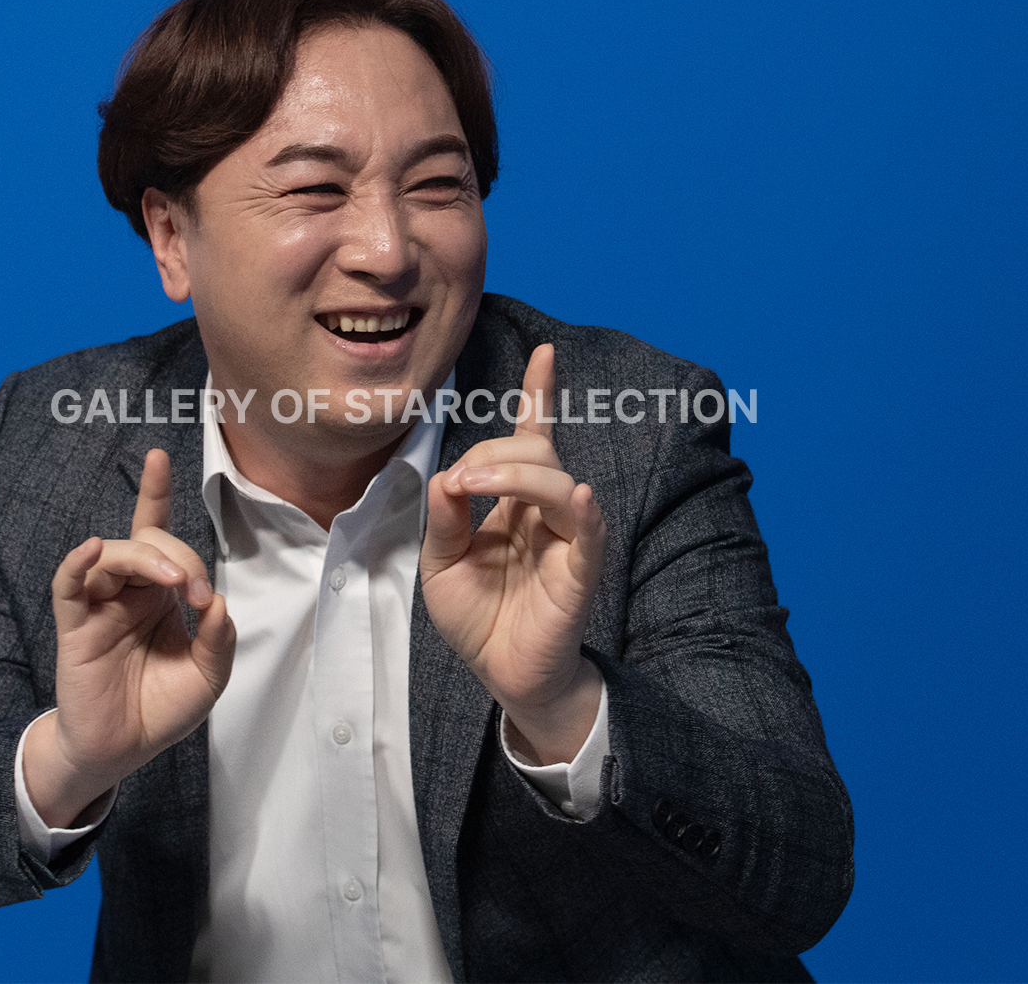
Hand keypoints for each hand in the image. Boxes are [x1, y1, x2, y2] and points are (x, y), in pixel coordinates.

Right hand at [22, 449, 235, 827]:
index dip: (155, 493)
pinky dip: (79, 563)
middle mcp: (128, 591)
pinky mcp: (75, 625)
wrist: (122, 751)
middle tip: (197, 593)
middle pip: (148, 542)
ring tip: (172, 581)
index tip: (156, 457)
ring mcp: (99, 605)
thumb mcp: (208, 676)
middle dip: (180, 556)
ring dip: (145, 557)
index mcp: (159, 594)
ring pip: (112, 556)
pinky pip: (69, 584)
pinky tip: (92, 551)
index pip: (155, 533)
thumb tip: (215, 603)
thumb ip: (218, 639)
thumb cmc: (160, 708)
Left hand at [420, 343, 606, 763]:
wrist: (501, 674)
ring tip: (476, 483)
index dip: (539, 396)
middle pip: (535, 452)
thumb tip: (447, 477)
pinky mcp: (579, 570)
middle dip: (494, 450)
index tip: (545, 352)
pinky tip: (578, 495)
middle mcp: (545, 512)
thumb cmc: (478, 616)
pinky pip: (587, 531)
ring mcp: (566, 537)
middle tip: (458, 480)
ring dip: (515, 472)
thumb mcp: (441, 563)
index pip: (532, 439)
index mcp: (514, 503)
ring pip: (556, 481)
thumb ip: (443, 519)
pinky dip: (581, 510)